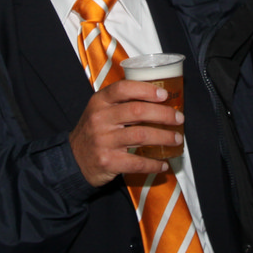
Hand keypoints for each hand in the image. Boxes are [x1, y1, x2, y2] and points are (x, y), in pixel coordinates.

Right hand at [69, 80, 184, 186]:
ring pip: (141, 135)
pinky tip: (163, 163)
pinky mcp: (108, 162)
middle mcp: (100, 119)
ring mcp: (103, 141)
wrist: (74, 159)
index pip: (123, 89)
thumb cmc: (94, 131)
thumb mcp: (100, 111)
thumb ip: (122, 103)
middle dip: (163, 114)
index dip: (146, 90)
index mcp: (99, 102)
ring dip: (164, 137)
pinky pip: (137, 162)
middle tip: (179, 118)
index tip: (164, 95)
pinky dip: (154, 163)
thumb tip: (160, 99)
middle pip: (137, 111)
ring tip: (177, 139)